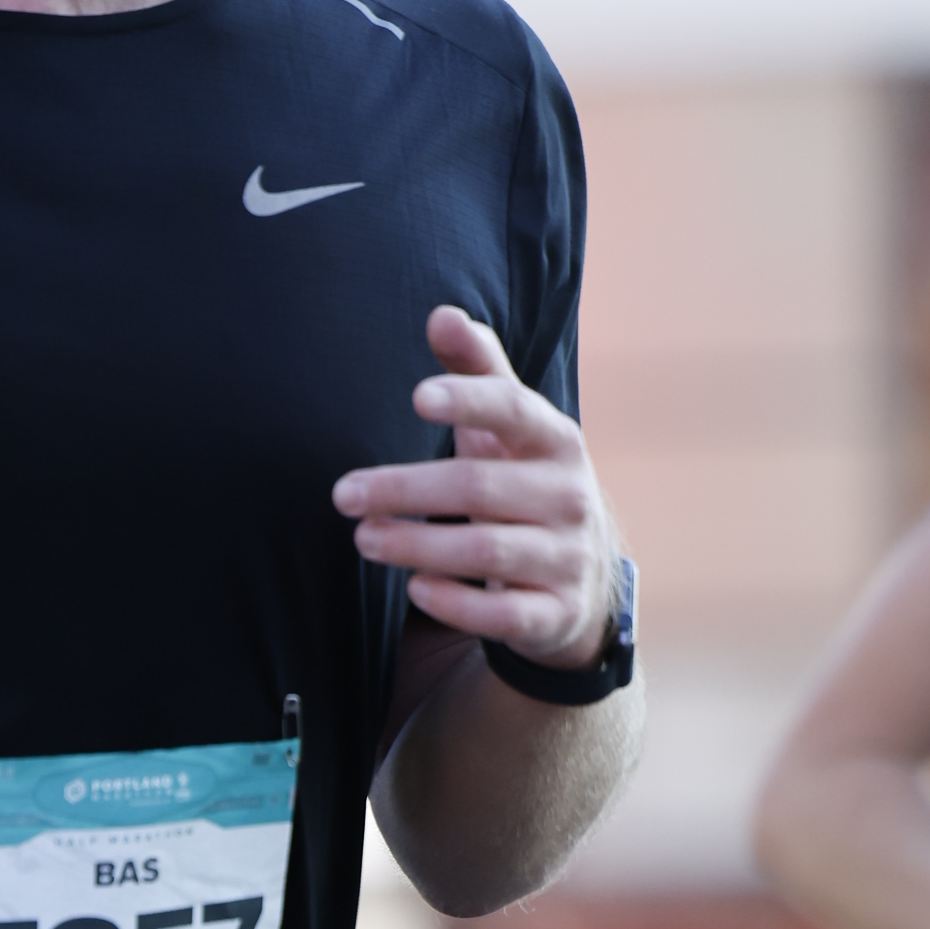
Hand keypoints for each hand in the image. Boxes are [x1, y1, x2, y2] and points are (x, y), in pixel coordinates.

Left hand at [333, 306, 616, 667]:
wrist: (585, 578)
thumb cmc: (526, 483)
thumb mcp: (511, 430)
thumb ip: (478, 371)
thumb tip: (441, 315)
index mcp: (557, 441)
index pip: (515, 411)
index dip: (469, 401)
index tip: (417, 398)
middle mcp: (570, 497)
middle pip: (480, 487)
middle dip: (406, 489)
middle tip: (344, 494)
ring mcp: (567, 558)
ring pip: (487, 551)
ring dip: (417, 545)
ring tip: (363, 537)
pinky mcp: (554, 613)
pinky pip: (503, 613)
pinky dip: (457, 603)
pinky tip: (413, 588)